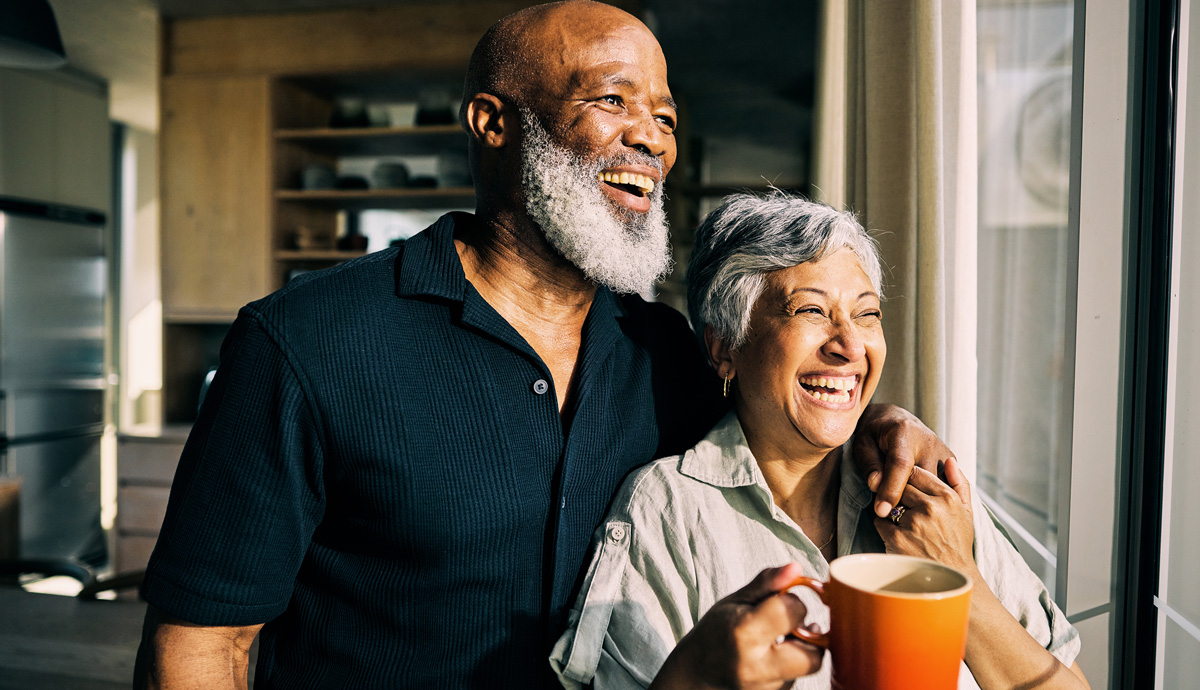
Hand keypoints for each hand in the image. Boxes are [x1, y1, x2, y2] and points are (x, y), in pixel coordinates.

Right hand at [650, 564, 823, 689]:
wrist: (696, 673)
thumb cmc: (715, 632)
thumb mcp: (734, 601)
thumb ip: (767, 584)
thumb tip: (796, 568)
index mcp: (744, 632)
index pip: (792, 610)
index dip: (792, 600)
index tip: (780, 600)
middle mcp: (757, 665)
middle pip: (813, 654)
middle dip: (809, 634)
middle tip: (791, 624)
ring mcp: (765, 687)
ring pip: (807, 667)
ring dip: (801, 649)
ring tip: (778, 639)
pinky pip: (796, 677)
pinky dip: (790, 664)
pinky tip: (771, 657)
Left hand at [853, 403, 954, 517]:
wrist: (896, 419)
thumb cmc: (875, 433)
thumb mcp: (863, 444)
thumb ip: (869, 464)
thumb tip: (876, 485)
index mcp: (904, 432)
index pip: (900, 465)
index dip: (890, 489)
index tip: (881, 511)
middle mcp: (929, 442)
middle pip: (920, 481)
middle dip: (903, 499)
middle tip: (886, 507)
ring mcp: (943, 452)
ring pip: (934, 488)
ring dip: (918, 500)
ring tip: (902, 503)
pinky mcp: (951, 462)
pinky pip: (942, 487)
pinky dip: (929, 496)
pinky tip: (917, 500)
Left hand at [873, 459, 977, 576]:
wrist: (951, 575)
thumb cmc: (957, 541)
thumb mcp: (966, 511)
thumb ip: (959, 483)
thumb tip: (949, 460)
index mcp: (947, 498)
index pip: (915, 472)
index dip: (907, 478)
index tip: (907, 485)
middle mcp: (931, 508)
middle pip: (900, 485)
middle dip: (898, 492)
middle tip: (902, 504)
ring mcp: (913, 523)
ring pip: (888, 501)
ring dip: (890, 508)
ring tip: (902, 521)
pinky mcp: (897, 538)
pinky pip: (880, 520)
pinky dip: (883, 525)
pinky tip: (896, 534)